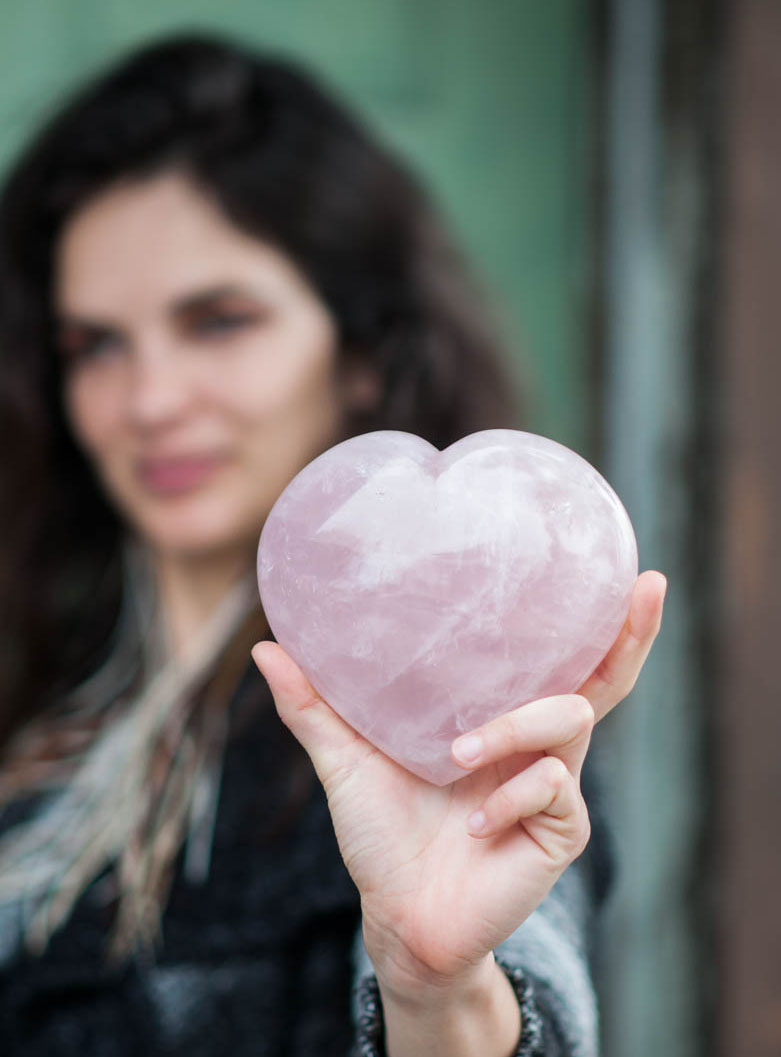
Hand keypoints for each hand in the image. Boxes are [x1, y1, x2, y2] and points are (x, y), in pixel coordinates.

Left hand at [251, 570, 665, 997]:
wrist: (398, 918)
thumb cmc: (382, 835)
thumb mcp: (345, 760)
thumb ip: (313, 707)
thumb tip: (265, 644)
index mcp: (497, 720)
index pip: (554, 658)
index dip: (589, 616)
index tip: (613, 562)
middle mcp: (534, 744)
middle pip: (601, 678)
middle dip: (628, 633)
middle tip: (646, 586)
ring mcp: (553, 786)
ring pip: (572, 718)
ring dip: (514, 726)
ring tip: (458, 754)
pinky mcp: (559, 831)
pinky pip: (554, 788)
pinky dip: (509, 795)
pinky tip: (474, 825)